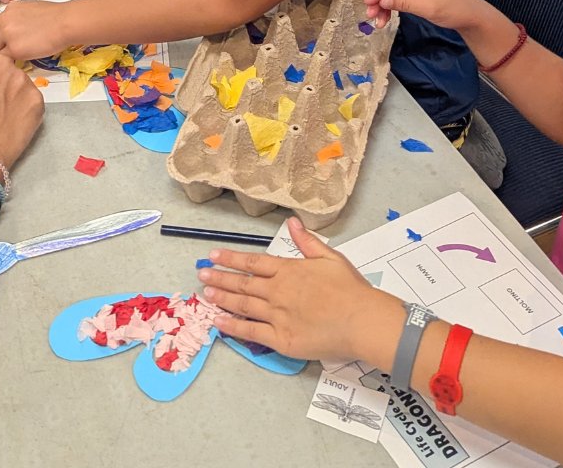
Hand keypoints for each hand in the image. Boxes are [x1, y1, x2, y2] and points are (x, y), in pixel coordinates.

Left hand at [0, 0, 69, 59]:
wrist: (64, 23)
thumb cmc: (57, 16)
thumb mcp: (32, 8)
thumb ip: (20, 16)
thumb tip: (18, 26)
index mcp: (11, 9)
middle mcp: (5, 20)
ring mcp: (7, 36)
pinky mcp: (14, 50)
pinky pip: (3, 58)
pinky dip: (4, 62)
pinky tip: (6, 66)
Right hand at [0, 52, 44, 171]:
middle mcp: (3, 66)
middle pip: (5, 68)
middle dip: (2, 81)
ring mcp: (23, 81)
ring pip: (20, 82)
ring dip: (15, 93)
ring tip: (7, 113)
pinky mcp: (38, 98)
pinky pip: (32, 98)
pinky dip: (26, 107)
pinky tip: (17, 120)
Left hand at [197, 218, 380, 360]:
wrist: (361, 320)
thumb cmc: (350, 289)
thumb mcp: (330, 257)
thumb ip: (307, 241)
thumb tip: (292, 222)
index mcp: (288, 270)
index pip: (253, 262)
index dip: (231, 258)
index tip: (213, 255)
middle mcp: (277, 291)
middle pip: (242, 283)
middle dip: (219, 278)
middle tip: (201, 274)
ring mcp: (277, 315)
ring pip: (242, 305)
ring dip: (222, 299)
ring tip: (205, 294)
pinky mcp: (281, 339)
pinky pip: (251, 332)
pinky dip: (233, 327)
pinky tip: (218, 323)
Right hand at [363, 0, 488, 31]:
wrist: (471, 15)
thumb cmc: (455, 10)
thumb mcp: (430, 8)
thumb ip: (405, 3)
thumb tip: (382, 1)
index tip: (367, 4)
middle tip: (370, 15)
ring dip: (383, 1)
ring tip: (378, 21)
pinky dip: (390, 2)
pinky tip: (385, 15)